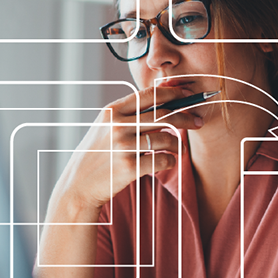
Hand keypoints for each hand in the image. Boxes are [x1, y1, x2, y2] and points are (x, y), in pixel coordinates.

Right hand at [49, 85, 201, 214]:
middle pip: (163, 115)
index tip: (189, 94)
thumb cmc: (97, 153)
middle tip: (198, 121)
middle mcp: (117, 126)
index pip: (149, 95)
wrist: (79, 184)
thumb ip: (129, 113)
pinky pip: (162, 160)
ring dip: (177, 144)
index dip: (173, 92)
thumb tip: (164, 100)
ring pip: (166, 139)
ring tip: (177, 148)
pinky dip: (170, 161)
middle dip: (186, 117)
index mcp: (112, 111)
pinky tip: (167, 162)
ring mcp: (123, 146)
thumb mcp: (106, 126)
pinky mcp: (129, 167)